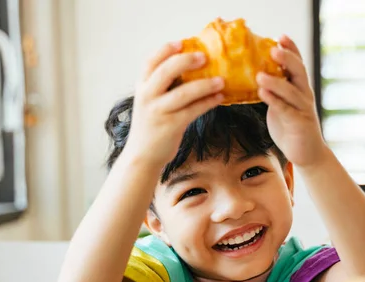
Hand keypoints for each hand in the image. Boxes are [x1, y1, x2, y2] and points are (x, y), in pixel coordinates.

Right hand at [125, 42, 224, 166]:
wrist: (142, 156)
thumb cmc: (151, 126)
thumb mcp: (150, 102)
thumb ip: (162, 87)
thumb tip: (190, 69)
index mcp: (142, 87)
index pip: (150, 61)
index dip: (166, 50)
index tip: (183, 43)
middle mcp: (147, 96)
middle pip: (166, 71)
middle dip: (187, 61)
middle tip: (205, 57)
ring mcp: (158, 111)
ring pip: (184, 92)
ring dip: (205, 84)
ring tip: (222, 80)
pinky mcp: (171, 126)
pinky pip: (193, 110)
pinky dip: (208, 102)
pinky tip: (219, 98)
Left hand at [256, 35, 326, 167]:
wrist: (306, 153)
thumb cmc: (291, 127)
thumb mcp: (282, 104)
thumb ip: (274, 91)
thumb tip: (255, 74)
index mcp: (300, 88)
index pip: (298, 64)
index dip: (291, 50)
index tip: (281, 37)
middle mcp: (304, 95)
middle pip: (298, 72)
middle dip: (287, 59)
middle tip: (273, 49)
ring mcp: (303, 109)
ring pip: (290, 91)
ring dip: (275, 82)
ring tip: (259, 75)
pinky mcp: (299, 123)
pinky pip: (285, 110)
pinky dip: (274, 101)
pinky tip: (263, 93)